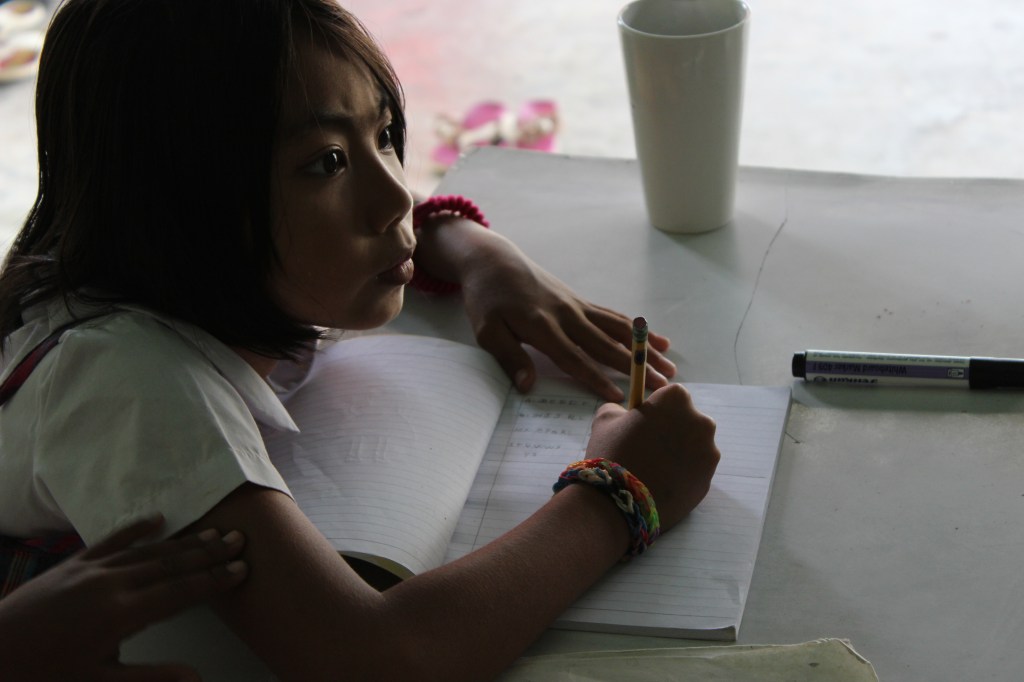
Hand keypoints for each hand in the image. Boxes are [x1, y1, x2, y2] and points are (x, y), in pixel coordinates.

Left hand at [0, 515, 246, 681]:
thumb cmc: (45, 675)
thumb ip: (151, 678)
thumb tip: (198, 678)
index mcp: (122, 615)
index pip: (181, 591)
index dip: (215, 580)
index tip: (242, 568)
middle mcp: (112, 584)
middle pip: (171, 564)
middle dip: (208, 553)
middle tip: (239, 539)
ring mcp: (91, 569)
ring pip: (147, 550)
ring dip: (183, 542)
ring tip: (213, 533)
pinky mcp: (72, 563)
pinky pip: (111, 540)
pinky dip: (136, 528)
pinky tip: (158, 519)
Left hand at [439, 222, 675, 400]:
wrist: (493, 259)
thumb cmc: (486, 298)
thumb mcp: (486, 330)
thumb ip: (509, 358)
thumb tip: (528, 386)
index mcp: (542, 327)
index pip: (573, 358)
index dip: (596, 379)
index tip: (618, 397)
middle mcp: (567, 316)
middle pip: (606, 346)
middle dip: (635, 367)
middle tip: (662, 386)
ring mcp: (577, 307)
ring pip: (618, 330)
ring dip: (644, 349)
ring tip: (669, 365)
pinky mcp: (580, 301)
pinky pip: (613, 317)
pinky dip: (636, 329)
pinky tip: (655, 338)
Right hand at [585, 383, 719, 530]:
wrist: (620, 502)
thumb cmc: (612, 453)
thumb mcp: (605, 420)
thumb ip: (620, 409)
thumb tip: (628, 414)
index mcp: (676, 400)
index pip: (672, 396)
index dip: (657, 409)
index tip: (644, 423)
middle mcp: (700, 421)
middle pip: (688, 420)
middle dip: (673, 430)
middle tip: (649, 448)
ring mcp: (709, 452)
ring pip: (694, 446)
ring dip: (680, 453)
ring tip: (655, 470)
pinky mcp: (710, 479)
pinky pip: (695, 471)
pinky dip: (683, 475)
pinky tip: (662, 485)